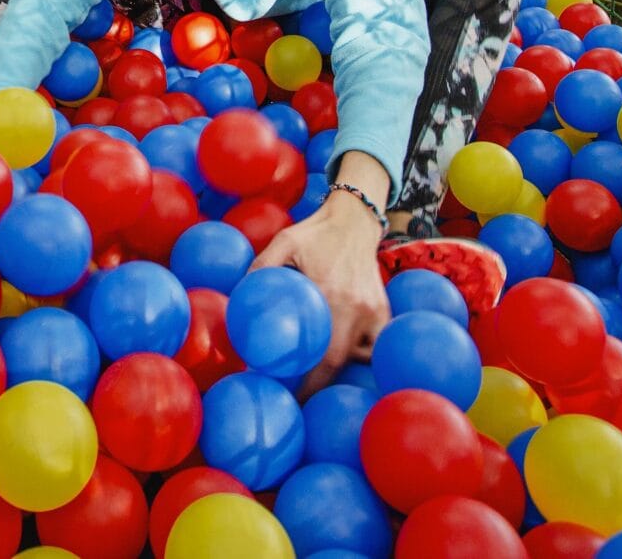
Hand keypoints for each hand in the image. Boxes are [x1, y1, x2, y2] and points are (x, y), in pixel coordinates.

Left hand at [251, 196, 390, 396]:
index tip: (286, 394)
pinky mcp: (384, 312)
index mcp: (330, 293)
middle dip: (318, 386)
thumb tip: (237, 301)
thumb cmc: (314, 234)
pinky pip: (375, 346)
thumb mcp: (282, 242)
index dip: (305, 380)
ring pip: (359, 357)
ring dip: (339, 372)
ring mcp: (375, 312)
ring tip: (319, 384)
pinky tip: (346, 361)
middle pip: (338, 362)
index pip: (320, 352)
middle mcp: (356, 307)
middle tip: (297, 400)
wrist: (355, 221)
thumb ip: (260, 269)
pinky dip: (361, 357)